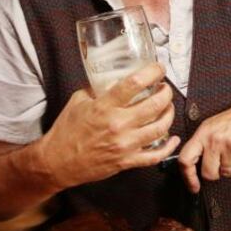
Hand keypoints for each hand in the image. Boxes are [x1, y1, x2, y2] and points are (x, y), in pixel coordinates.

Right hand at [35, 62, 179, 189]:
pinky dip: (168, 147)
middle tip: (165, 88)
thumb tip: (112, 78)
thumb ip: (97, 89)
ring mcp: (125, 145)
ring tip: (168, 107)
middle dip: (166, 93)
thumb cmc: (66, 131)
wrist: (57, 162)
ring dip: (169, 115)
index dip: (152, 72)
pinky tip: (173, 138)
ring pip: (160, 128)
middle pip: (155, 105)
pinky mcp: (127, 162)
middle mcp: (118, 125)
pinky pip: (155, 155)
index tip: (158, 68)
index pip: (135, 84)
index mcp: (105, 107)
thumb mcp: (78, 101)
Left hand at [178, 95, 230, 193]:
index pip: (186, 159)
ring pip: (227, 173)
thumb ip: (201, 145)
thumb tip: (192, 168)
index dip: (188, 177)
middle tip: (223, 162)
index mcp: (203, 133)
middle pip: (208, 173)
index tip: (194, 186)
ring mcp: (230, 143)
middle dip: (216, 173)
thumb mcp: (212, 127)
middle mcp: (214, 138)